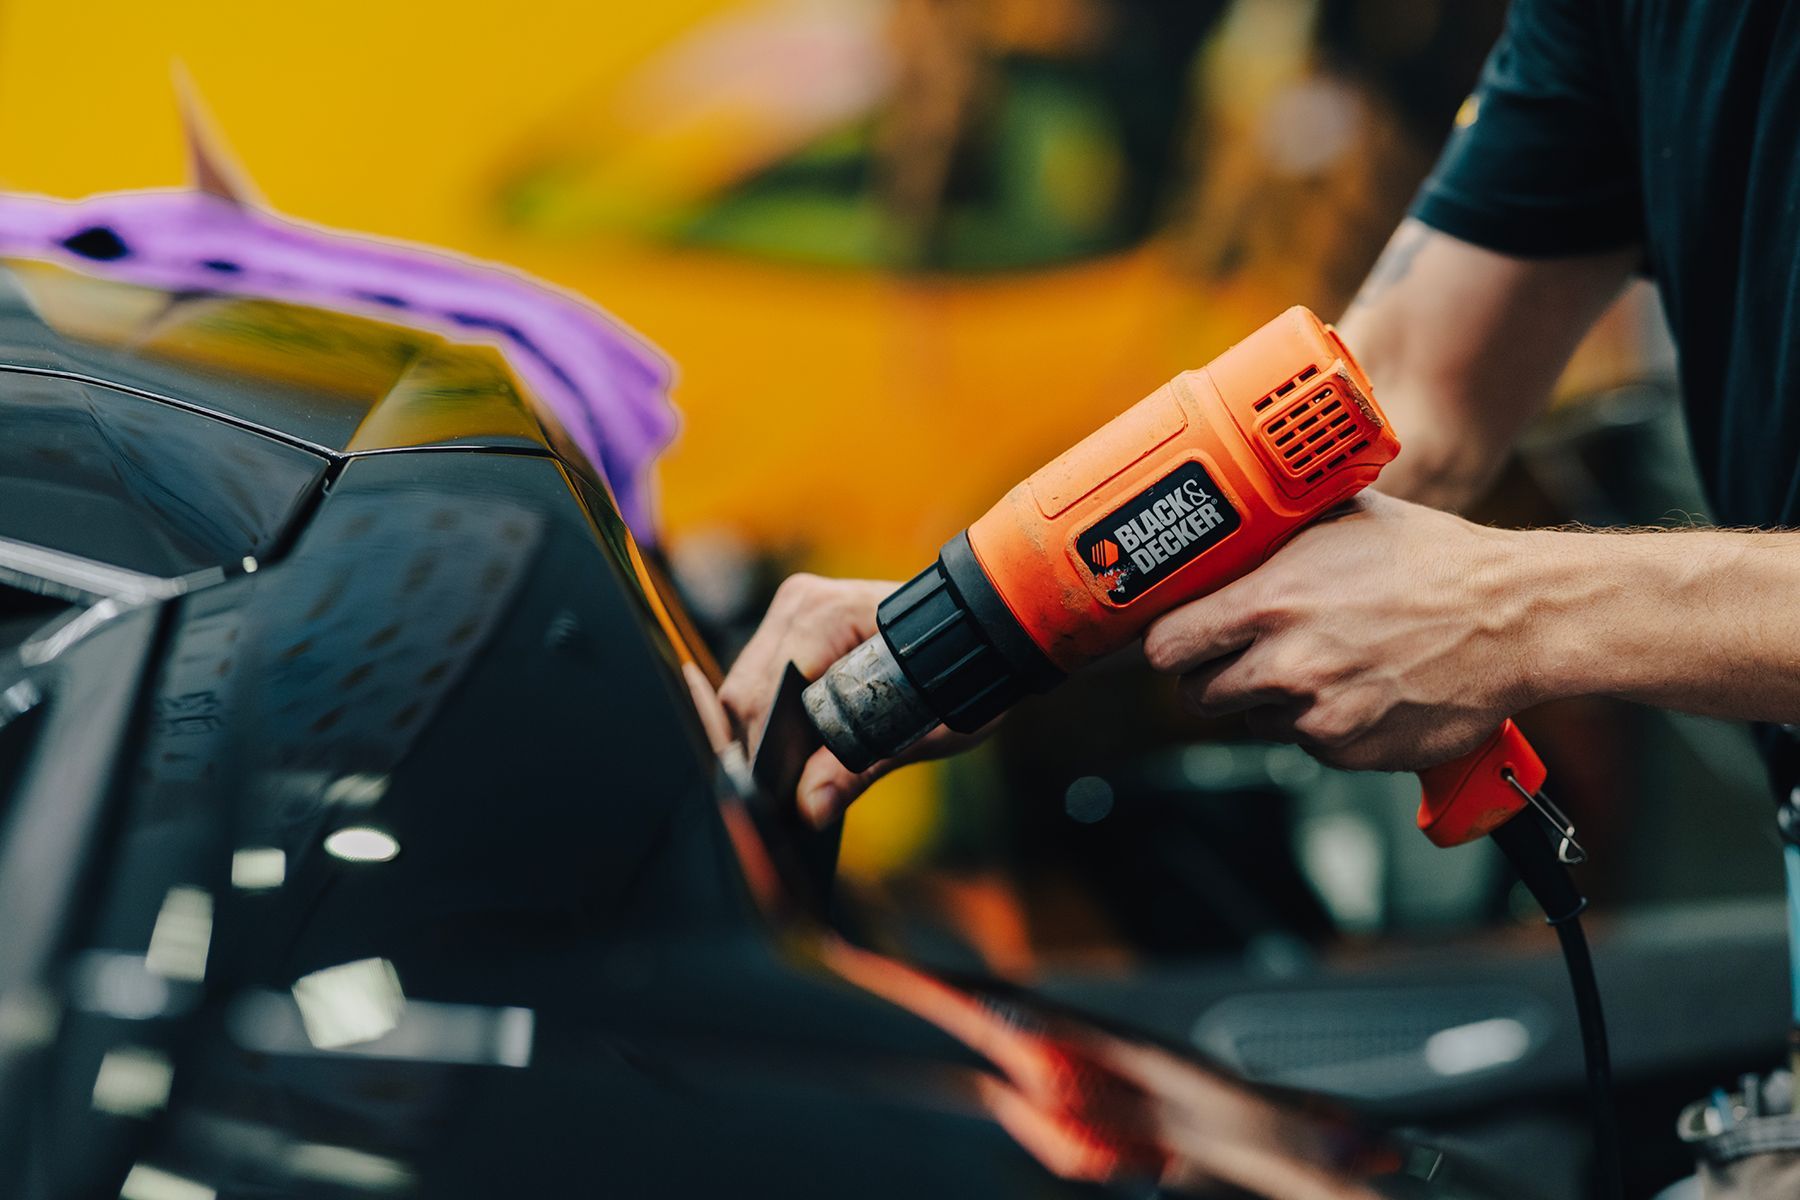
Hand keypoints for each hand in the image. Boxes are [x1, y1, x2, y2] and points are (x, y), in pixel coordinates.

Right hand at [720, 574, 981, 826]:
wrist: (988, 632)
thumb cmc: (966, 672)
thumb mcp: (926, 729)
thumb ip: (861, 766)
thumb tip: (808, 807)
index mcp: (829, 614)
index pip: (764, 691)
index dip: (762, 749)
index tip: (769, 800)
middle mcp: (800, 605)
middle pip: (745, 694)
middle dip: (758, 751)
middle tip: (780, 806)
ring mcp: (790, 616)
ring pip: (744, 695)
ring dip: (763, 741)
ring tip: (790, 787)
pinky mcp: (789, 634)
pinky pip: (759, 689)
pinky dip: (772, 726)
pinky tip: (794, 759)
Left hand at [1143, 492, 1538, 771]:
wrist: (1513, 618)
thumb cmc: (1432, 561)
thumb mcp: (1342, 521)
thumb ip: (1275, 538)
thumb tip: (1227, 529)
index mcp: (1271, 602)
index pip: (1167, 646)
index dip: (1166, 645)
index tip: (1175, 640)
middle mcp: (1287, 664)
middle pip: (1196, 695)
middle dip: (1211, 675)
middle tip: (1240, 655)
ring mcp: (1318, 715)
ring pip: (1251, 720)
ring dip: (1268, 699)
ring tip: (1318, 660)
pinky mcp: (1349, 750)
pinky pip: (1304, 742)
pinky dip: (1318, 722)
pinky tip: (1356, 685)